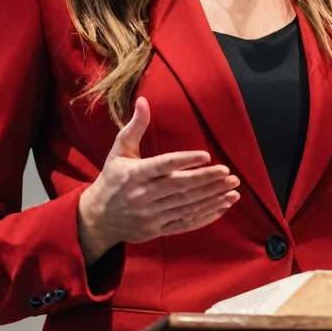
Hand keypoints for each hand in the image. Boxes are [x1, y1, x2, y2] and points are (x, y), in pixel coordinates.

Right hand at [77, 97, 239, 264]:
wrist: (98, 219)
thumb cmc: (112, 179)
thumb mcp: (119, 152)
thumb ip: (134, 128)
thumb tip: (144, 101)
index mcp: (134, 174)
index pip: (164, 166)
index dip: (186, 161)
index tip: (208, 156)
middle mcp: (143, 196)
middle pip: (180, 187)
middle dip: (207, 180)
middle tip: (229, 173)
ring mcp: (151, 216)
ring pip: (187, 206)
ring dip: (212, 198)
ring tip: (233, 189)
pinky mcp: (158, 230)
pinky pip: (186, 223)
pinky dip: (206, 216)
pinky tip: (223, 206)